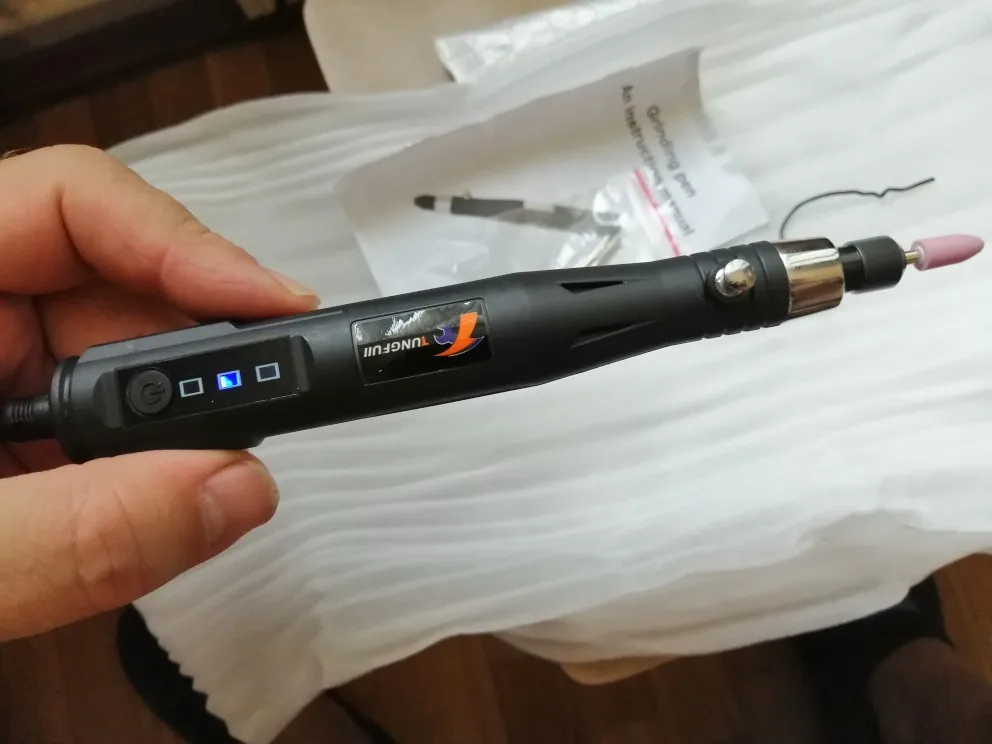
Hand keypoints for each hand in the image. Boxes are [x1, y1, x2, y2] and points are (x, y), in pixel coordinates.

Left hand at [0, 145, 318, 640]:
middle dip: (187, 369)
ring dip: (159, 437)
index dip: (185, 247)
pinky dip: (127, 478)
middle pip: (113, 291)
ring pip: (116, 368)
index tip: (273, 309)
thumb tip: (233, 489)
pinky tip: (117, 515)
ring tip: (167, 497)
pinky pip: (94, 429)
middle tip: (240, 435)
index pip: (69, 204)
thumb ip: (72, 535)